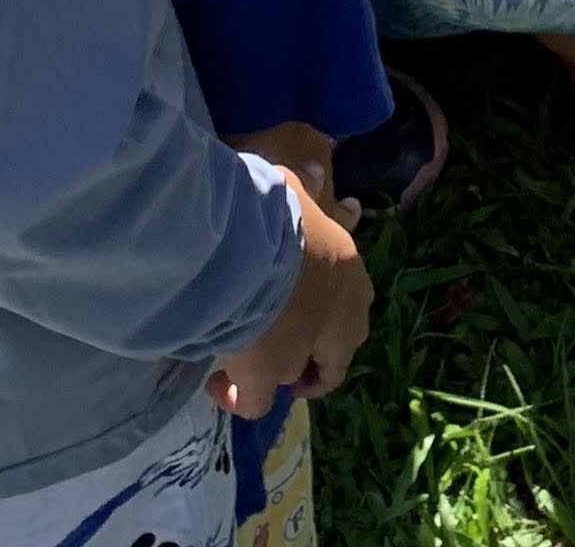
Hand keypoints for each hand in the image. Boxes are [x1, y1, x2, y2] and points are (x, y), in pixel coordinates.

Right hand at [213, 173, 371, 412]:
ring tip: (250, 367)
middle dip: (319, 354)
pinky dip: (241, 400)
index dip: (336, 304)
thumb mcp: (293, 187)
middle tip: (290, 352)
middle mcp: (337, 315)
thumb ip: (307, 185)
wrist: (241, 249)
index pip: (354, 293)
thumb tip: (321, 172)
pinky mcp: (267, 377)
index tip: (317, 308)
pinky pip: (257, 403)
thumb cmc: (268, 211)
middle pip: (340, 349)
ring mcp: (303, 350)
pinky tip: (221, 388)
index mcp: (345, 267)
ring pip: (299, 374)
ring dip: (279, 372)